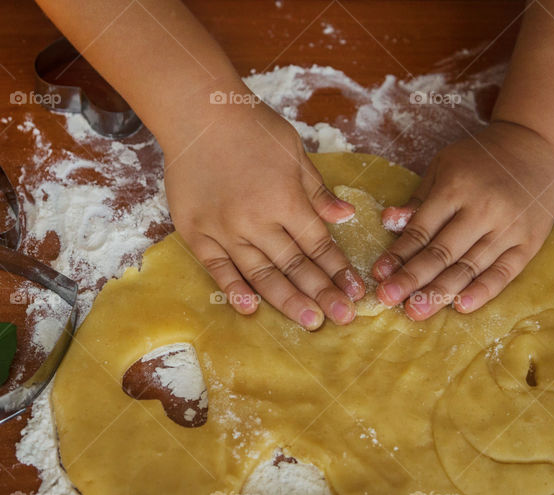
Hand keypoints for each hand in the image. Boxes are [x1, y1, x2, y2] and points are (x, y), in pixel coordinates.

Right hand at [164, 99, 364, 329]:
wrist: (197, 113)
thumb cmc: (251, 127)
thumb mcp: (295, 151)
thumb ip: (317, 190)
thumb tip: (346, 217)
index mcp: (284, 199)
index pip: (318, 244)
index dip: (339, 270)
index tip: (356, 291)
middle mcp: (255, 221)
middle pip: (295, 266)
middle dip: (323, 294)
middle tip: (344, 318)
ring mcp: (223, 230)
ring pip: (260, 274)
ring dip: (288, 300)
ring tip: (310, 322)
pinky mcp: (196, 232)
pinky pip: (217, 268)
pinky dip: (233, 289)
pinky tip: (250, 309)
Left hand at [372, 121, 553, 319]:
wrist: (537, 146)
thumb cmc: (480, 159)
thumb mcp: (444, 166)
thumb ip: (418, 199)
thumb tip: (389, 221)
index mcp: (456, 188)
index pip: (421, 230)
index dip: (399, 254)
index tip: (378, 274)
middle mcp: (483, 209)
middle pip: (442, 252)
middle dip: (412, 279)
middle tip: (388, 299)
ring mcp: (509, 227)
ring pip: (470, 267)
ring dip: (440, 292)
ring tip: (416, 311)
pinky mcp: (531, 242)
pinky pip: (505, 272)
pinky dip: (484, 291)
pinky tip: (461, 307)